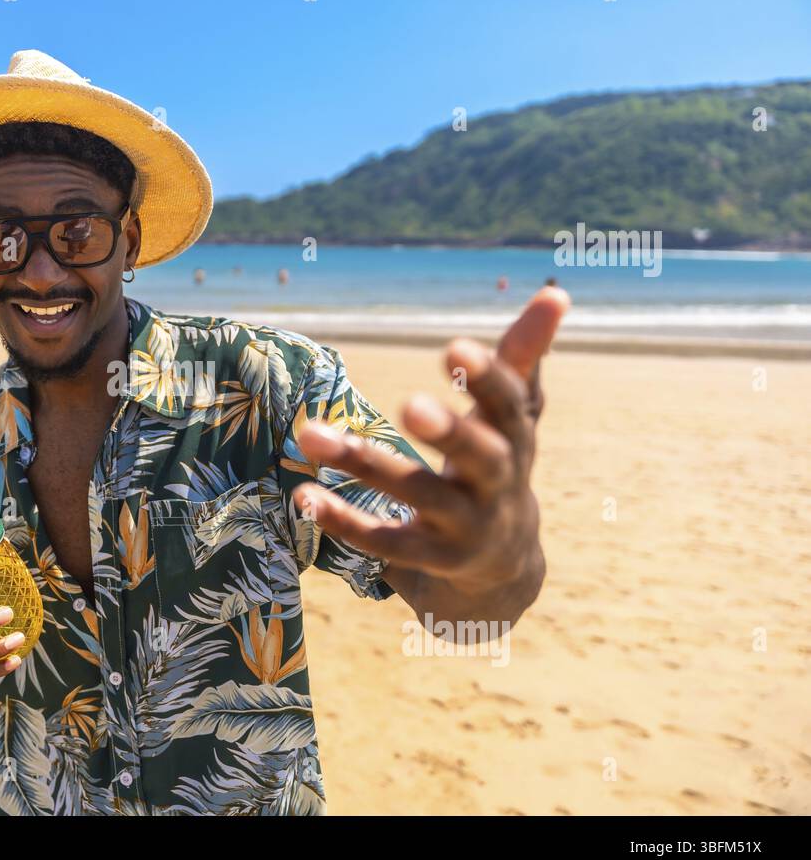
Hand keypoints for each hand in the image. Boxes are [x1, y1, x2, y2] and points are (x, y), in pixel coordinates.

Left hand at [292, 286, 569, 613]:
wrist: (502, 568)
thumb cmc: (497, 468)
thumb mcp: (512, 418)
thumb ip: (522, 356)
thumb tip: (556, 290)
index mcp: (516, 440)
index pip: (511, 406)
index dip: (489, 378)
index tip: (455, 347)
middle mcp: (498, 485)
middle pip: (481, 457)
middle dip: (449, 432)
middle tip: (410, 405)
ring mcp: (465, 527)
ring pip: (418, 494)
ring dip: (366, 464)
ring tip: (312, 434)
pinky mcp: (430, 560)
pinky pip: (386, 542)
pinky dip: (344, 521)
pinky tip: (304, 495)